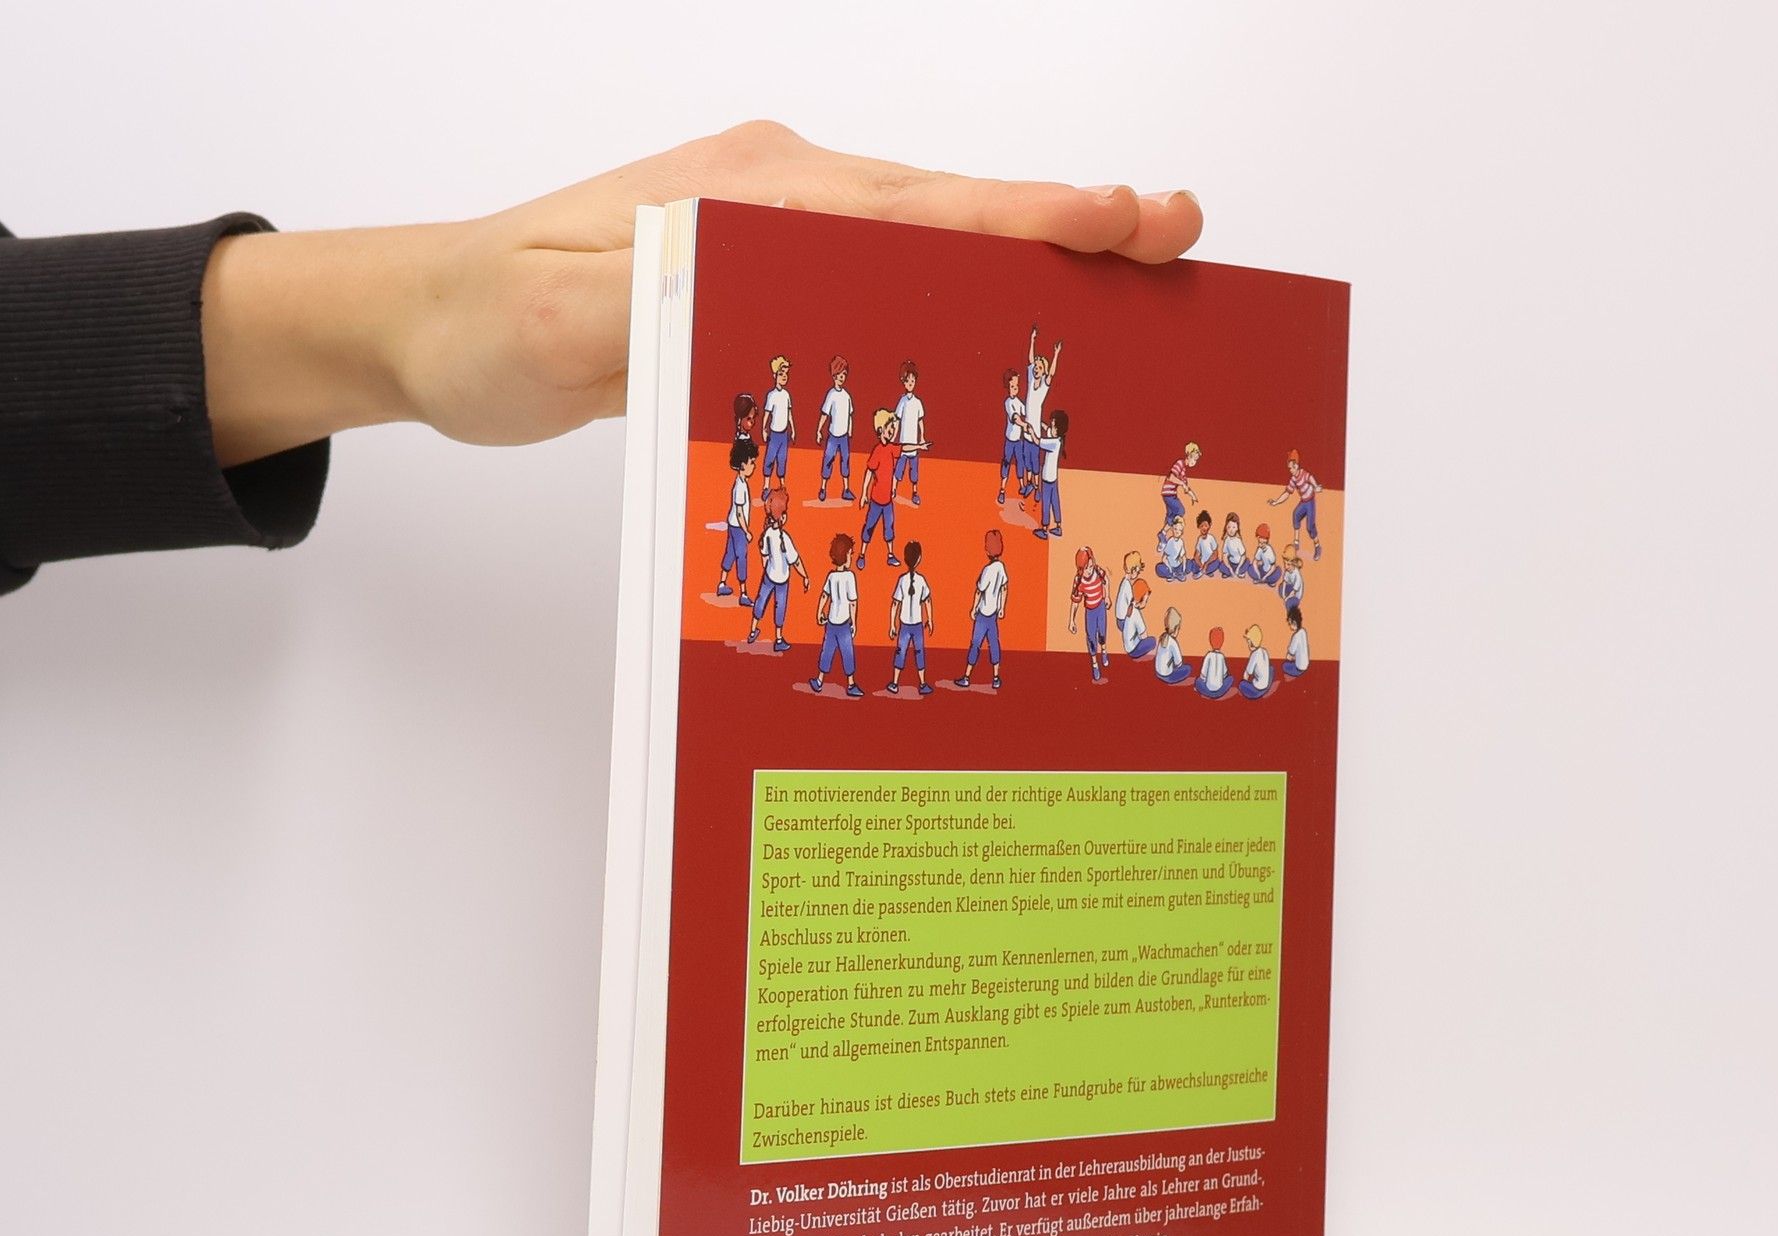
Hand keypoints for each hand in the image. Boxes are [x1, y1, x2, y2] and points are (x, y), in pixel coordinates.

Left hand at [201, 122, 1203, 466]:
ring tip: (1131, 274)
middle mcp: (777, 193)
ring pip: (931, 241)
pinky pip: (890, 279)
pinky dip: (965, 295)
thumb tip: (758, 294)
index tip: (1122, 221)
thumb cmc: (484, 321)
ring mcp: (778, 228)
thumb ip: (654, 309)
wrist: (425, 315)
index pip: (913, 206)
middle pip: (949, 210)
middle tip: (1177, 238)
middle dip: (1068, 224)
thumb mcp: (557, 325)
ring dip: (1030, 259)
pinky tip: (1008, 325)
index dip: (1024, 219)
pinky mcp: (767, 273)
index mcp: (746, 193)